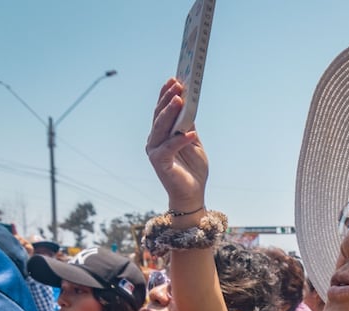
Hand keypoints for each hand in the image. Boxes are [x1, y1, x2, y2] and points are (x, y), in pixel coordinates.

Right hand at [145, 78, 207, 217]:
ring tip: (180, 99)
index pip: (162, 111)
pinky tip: (191, 133)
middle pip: (160, 115)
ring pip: (161, 127)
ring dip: (171, 112)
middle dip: (168, 98)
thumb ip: (189, 125)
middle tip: (178, 83)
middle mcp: (154, 141)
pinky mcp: (160, 163)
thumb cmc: (193, 169)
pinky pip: (170, 147)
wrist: (192, 194)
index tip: (175, 79)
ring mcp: (155, 151)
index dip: (166, 94)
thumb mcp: (194, 142)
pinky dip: (180, 139)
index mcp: (161, 134)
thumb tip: (189, 103)